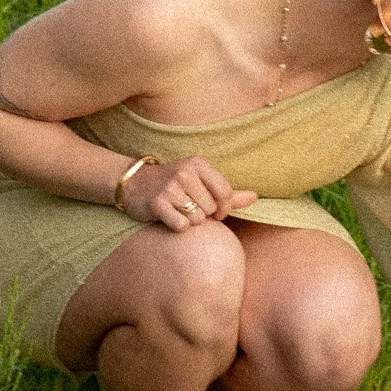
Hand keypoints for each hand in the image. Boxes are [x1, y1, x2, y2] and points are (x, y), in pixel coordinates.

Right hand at [119, 154, 256, 231]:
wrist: (135, 184)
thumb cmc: (175, 185)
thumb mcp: (201, 183)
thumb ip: (229, 193)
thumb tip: (256, 197)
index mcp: (199, 164)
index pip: (225, 193)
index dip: (223, 208)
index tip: (215, 212)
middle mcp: (185, 172)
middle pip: (211, 208)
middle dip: (202, 213)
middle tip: (186, 206)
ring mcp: (170, 187)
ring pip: (197, 219)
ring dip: (189, 220)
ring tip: (177, 209)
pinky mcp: (157, 203)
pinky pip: (181, 226)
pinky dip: (177, 226)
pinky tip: (167, 216)